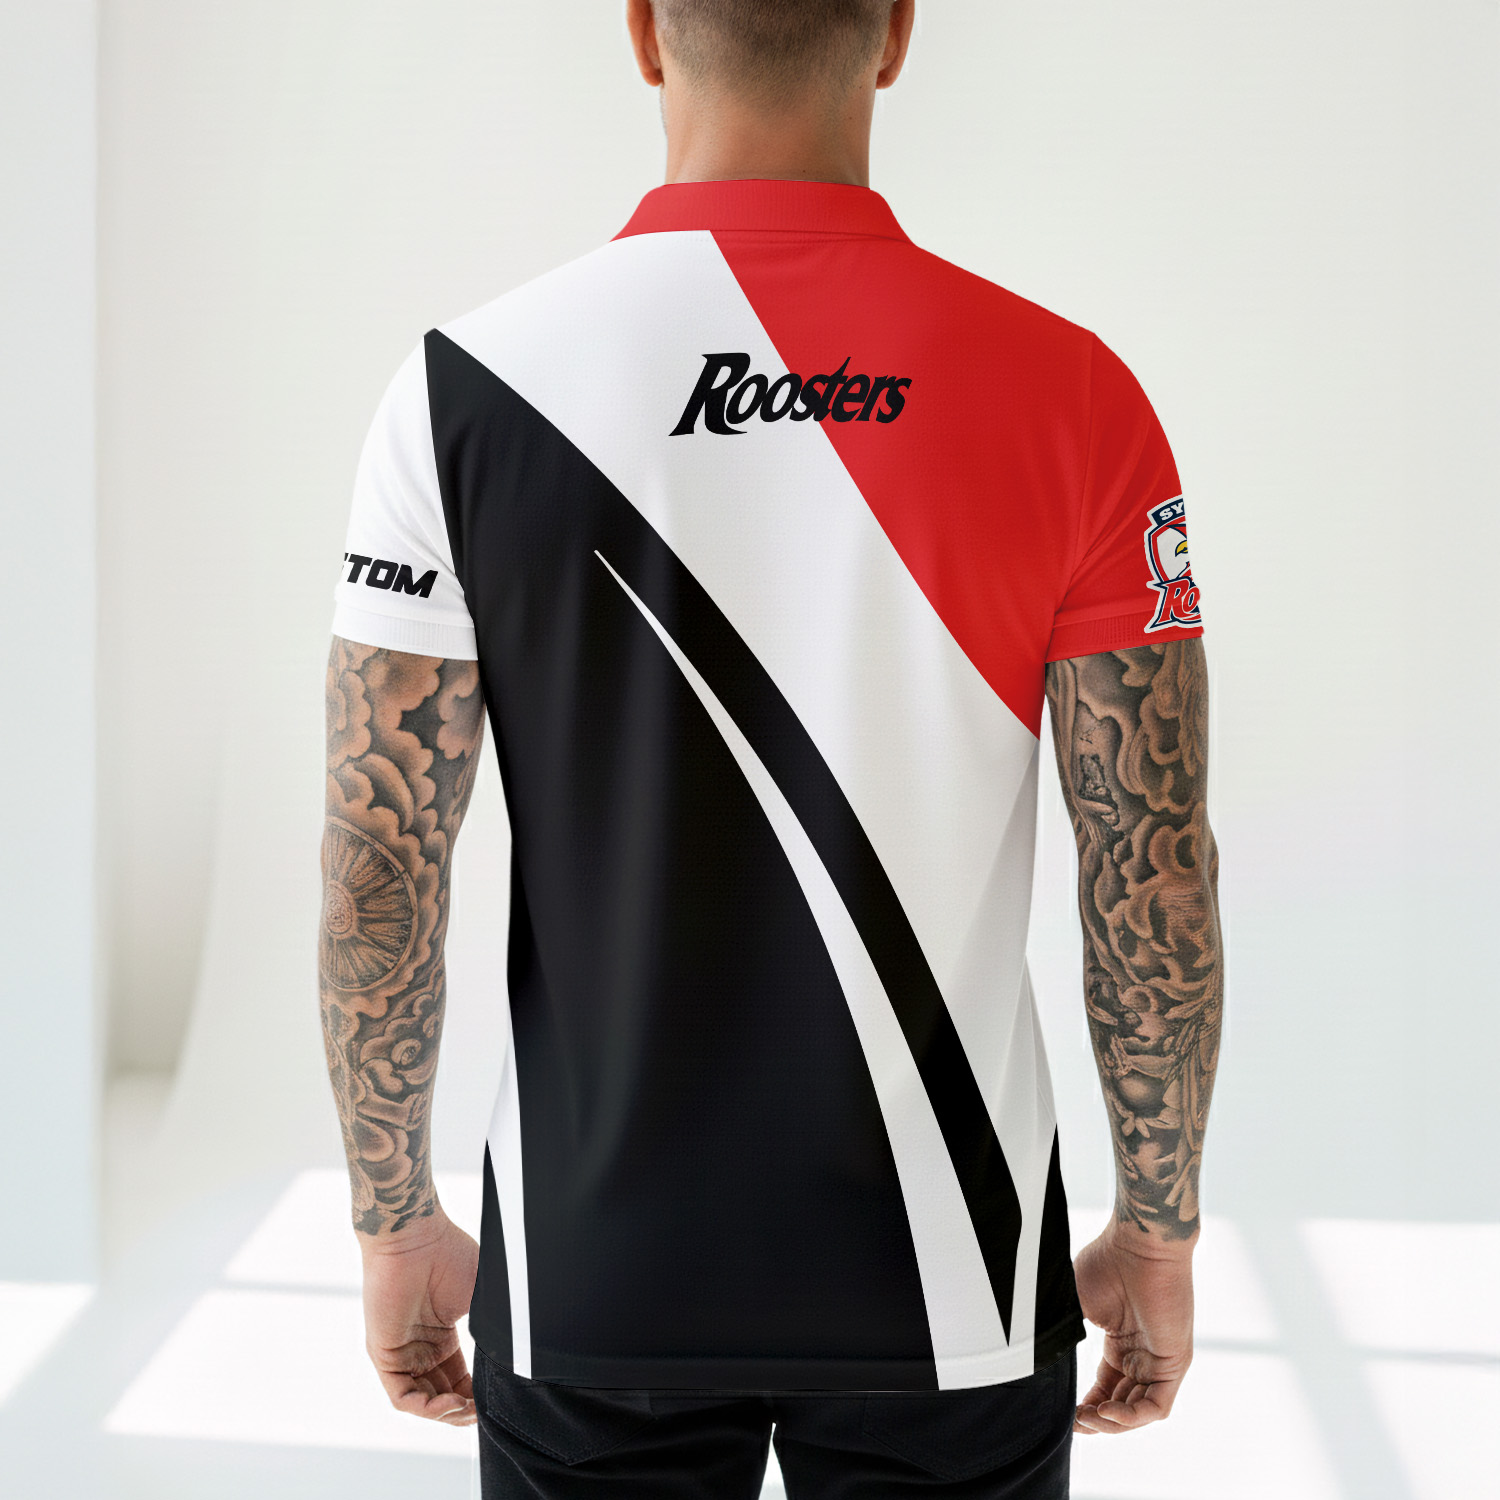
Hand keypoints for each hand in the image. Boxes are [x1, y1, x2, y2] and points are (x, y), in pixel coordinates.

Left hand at [360, 1207, 480, 1424]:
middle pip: (441, 1395)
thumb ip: (494, 1326)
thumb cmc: (449, 1254)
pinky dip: (425, 1408)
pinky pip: (401, 1396)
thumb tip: (519, 1354)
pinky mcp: (383, 1354)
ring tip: (468, 1409)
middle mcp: (420, 1348)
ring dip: (445, 1413)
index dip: (477, 1394)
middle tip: (485, 1411)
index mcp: (442, 1335)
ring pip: (421, 1401)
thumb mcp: (481, 1297)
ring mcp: (401, 1352)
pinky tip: (449, 1403)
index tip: (497, 1398)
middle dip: (464, 1410)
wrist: (416, 1235)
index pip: (459, 1379)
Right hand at [1072, 1221, 1195, 1434]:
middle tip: (1074, 1423)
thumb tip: (1036, 1355)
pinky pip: (1157, 1406)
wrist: (1139, 1243)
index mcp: (1121, 1342)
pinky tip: (1106, 1412)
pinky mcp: (1175, 1362)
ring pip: (1139, 1412)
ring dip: (1112, 1424)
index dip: (1087, 1406)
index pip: (1107, 1388)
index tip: (1066, 1415)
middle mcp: (1142, 1355)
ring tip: (1086, 1420)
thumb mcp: (1075, 1304)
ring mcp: (1160, 1361)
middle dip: (1097, 1421)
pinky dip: (1132, 1418)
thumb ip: (1062, 1331)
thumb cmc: (1108, 1262)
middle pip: (1122, 1405)